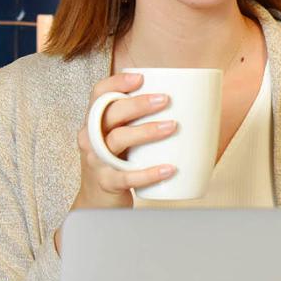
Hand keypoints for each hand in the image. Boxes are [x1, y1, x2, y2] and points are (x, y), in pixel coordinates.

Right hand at [56, 73, 175, 250]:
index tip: (141, 77)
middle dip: (138, 104)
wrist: (98, 203)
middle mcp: (90, 138)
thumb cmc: (118, 163)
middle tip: (166, 100)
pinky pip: (127, 176)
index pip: (98, 94)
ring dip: (146, 131)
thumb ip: (140, 120)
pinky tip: (169, 169)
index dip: (116, 82)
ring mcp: (96, 161)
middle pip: (110, 113)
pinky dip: (149, 172)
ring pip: (117, 140)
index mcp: (95, 122)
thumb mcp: (122, 138)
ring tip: (173, 126)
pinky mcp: (106, 182)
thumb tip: (190, 102)